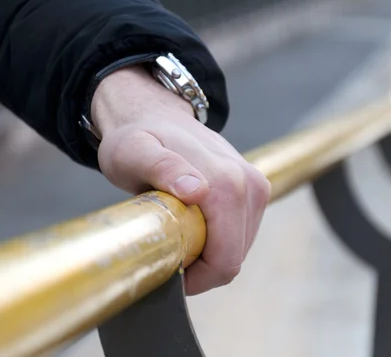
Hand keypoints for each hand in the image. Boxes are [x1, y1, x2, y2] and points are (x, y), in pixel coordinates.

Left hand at [92, 65, 270, 294]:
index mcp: (226, 183)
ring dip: (209, 253)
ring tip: (176, 231)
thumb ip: (164, 168)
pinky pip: (240, 233)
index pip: (226, 260)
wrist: (154, 113)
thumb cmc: (137, 136)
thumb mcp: (134, 152)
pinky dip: (217, 240)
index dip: (196, 278)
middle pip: (234, 258)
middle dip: (201, 267)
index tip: (168, 267)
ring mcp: (256, 187)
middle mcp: (250, 184)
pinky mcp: (255, 189)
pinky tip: (191, 222)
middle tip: (167, 247)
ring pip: (238, 248)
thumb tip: (198, 191)